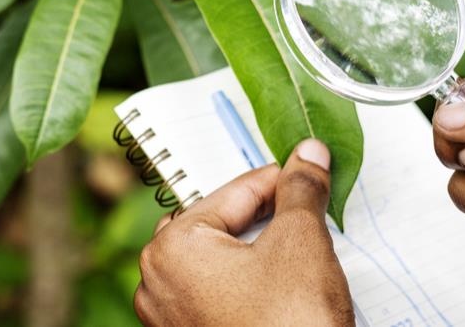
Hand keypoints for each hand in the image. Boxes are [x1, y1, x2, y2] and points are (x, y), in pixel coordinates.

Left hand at [135, 139, 353, 326]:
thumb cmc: (290, 324)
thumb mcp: (301, 242)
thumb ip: (300, 190)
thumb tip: (309, 155)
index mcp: (171, 247)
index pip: (233, 192)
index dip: (279, 178)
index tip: (309, 167)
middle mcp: (156, 282)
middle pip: (218, 224)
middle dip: (261, 214)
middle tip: (303, 205)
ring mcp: (169, 319)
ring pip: (216, 261)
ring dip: (254, 250)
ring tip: (296, 246)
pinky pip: (214, 295)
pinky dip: (245, 283)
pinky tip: (279, 285)